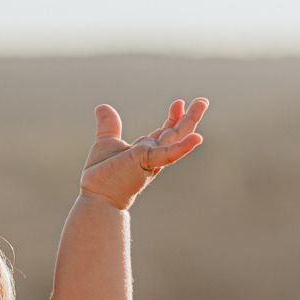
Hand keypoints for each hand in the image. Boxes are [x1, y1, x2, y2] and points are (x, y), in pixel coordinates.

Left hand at [77, 98, 207, 209]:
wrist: (97, 198)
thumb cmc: (101, 177)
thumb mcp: (106, 143)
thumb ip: (108, 125)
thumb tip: (102, 107)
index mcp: (146, 153)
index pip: (164, 134)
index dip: (173, 118)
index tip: (179, 103)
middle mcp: (153, 156)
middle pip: (175, 134)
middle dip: (189, 117)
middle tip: (202, 101)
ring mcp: (151, 159)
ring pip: (175, 138)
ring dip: (190, 121)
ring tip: (202, 104)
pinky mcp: (146, 162)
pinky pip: (168, 154)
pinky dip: (182, 146)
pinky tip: (197, 138)